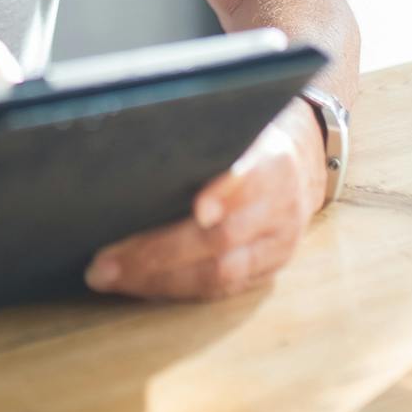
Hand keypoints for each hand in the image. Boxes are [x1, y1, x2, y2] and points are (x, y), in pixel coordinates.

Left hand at [84, 96, 326, 301]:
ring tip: (111, 276)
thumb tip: (135, 132)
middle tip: (106, 260)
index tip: (197, 209)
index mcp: (274, 160)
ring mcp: (278, 244)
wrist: (304, 162)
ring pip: (219, 273)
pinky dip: (176, 290)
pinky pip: (220, 290)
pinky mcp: (268, 270)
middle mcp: (281, 206)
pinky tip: (138, 285)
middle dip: (159, 252)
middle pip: (222, 237)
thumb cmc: (248, 136)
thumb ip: (206, 132)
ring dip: (159, 280)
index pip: (252, 178)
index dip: (226, 193)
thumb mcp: (240, 121)